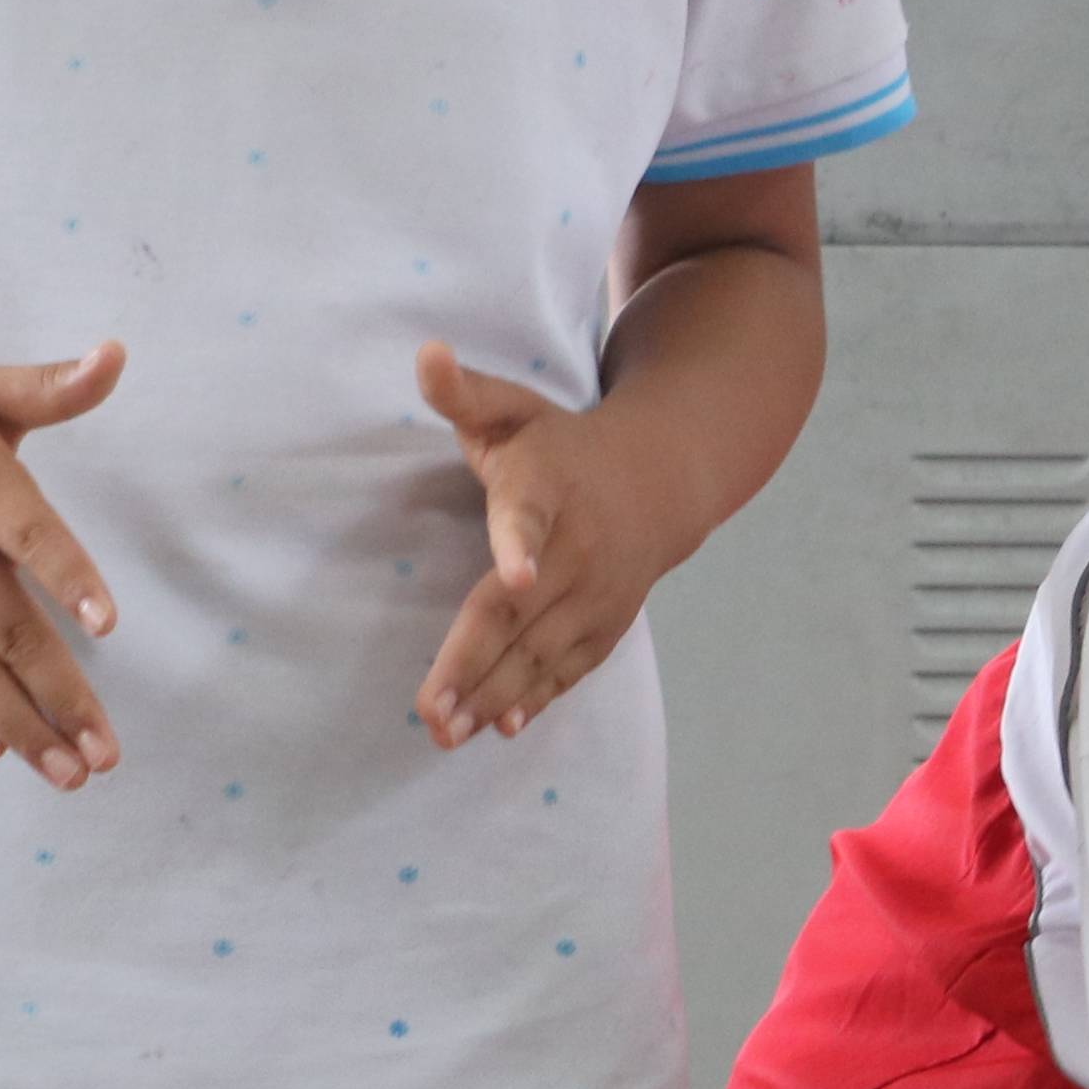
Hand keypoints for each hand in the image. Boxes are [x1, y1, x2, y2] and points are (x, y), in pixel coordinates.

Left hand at [413, 342, 665, 749]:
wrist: (662, 479)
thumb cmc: (562, 445)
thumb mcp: (515, 407)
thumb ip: (465, 391)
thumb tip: (425, 355)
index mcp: (548, 486)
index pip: (530, 516)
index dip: (521, 545)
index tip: (516, 578)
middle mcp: (578, 547)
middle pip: (519, 612)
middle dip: (473, 664)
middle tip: (430, 713)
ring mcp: (597, 592)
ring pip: (539, 651)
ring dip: (492, 695)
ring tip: (447, 733)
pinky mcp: (606, 624)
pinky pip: (569, 667)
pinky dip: (538, 697)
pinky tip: (502, 727)